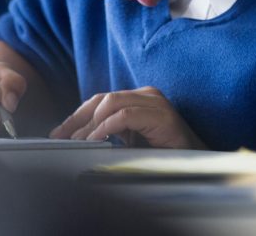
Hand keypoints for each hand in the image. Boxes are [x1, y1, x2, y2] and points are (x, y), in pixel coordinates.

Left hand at [49, 86, 205, 148]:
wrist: (196, 162)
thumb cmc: (165, 152)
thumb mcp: (132, 139)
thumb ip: (114, 132)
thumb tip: (81, 137)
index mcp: (139, 98)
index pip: (100, 100)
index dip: (77, 115)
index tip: (58, 132)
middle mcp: (147, 94)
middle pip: (101, 99)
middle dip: (77, 118)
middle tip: (61, 137)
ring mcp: (155, 102)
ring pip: (111, 103)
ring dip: (90, 124)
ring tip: (78, 142)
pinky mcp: (160, 115)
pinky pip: (125, 115)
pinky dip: (106, 128)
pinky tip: (97, 139)